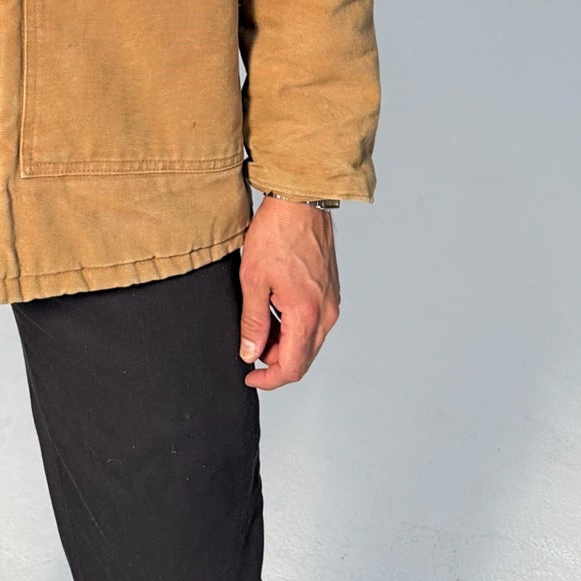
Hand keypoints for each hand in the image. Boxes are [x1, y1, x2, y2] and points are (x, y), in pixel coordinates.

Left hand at [237, 196, 339, 389]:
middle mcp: (325, 313)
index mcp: (306, 314)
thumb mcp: (253, 280)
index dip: (268, 379)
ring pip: (309, 341)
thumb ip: (253, 322)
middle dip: (275, 362)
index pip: (292, 367)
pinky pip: (314, 323)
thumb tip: (250, 353)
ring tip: (259, 324)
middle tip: (249, 348)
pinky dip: (294, 327)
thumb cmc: (276, 234)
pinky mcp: (330, 291)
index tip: (249, 375)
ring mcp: (331, 302)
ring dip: (284, 343)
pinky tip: (274, 310)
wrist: (300, 201)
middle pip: (303, 359)